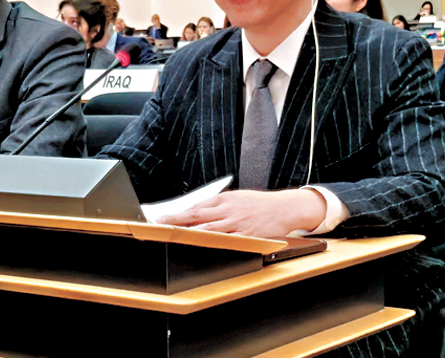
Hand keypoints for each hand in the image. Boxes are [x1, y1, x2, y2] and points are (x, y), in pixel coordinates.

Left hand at [157, 189, 327, 237]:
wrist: (285, 208)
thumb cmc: (259, 204)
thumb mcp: (238, 198)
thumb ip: (219, 206)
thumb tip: (197, 212)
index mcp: (225, 199)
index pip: (196, 206)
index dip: (178, 212)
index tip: (162, 216)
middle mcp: (229, 210)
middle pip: (198, 216)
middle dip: (177, 220)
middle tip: (160, 224)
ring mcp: (237, 224)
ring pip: (209, 229)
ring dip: (190, 233)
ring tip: (174, 236)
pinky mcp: (247, 236)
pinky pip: (227, 240)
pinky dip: (213, 243)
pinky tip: (203, 246)